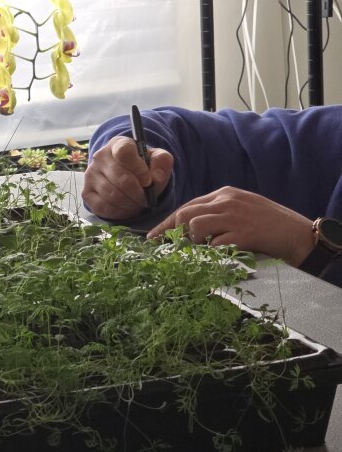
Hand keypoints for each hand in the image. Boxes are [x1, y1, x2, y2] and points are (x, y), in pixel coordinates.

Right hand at [83, 135, 173, 220]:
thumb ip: (162, 162)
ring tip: (138, 203)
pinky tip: (126, 208)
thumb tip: (156, 176)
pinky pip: (102, 207)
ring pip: (112, 195)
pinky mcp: (86, 192)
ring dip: (130, 204)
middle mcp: (100, 157)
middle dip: (138, 193)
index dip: (138, 168)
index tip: (148, 181)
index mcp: (118, 144)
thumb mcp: (157, 160)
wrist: (126, 176)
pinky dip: (119, 212)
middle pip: (120, 178)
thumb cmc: (143, 167)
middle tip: (147, 198)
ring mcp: (90, 175)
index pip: (124, 152)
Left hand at [146, 186, 315, 266]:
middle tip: (163, 248)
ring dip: (192, 243)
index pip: (187, 206)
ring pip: (195, 226)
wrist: (299, 234)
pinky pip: (214, 244)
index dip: (168, 223)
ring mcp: (235, 216)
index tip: (153, 237)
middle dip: (170, 233)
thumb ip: (218, 214)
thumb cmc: (269, 225)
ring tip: (199, 253)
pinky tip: (216, 257)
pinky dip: (210, 253)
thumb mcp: (242, 209)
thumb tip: (189, 229)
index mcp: (225, 194)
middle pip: (185, 214)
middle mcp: (227, 201)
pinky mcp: (243, 233)